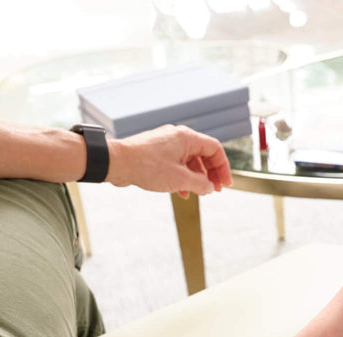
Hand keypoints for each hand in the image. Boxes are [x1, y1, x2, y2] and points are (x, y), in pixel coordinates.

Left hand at [106, 125, 232, 195]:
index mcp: (187, 138)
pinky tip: (182, 191)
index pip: (215, 149)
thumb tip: (209, 187)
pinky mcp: (156, 152)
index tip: (225, 184)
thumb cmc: (146, 166)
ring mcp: (166, 144)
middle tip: (214, 190)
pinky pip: (176, 163)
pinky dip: (183, 177)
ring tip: (198, 193)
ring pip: (189, 160)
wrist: (116, 162)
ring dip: (196, 178)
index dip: (223, 168)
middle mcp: (178, 137)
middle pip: (203, 154)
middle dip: (210, 174)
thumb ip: (200, 184)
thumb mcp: (180, 179)